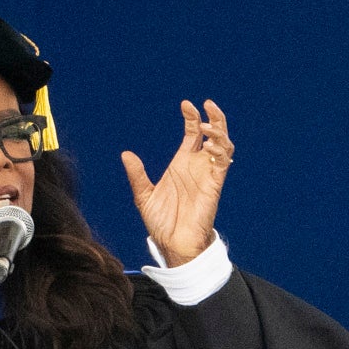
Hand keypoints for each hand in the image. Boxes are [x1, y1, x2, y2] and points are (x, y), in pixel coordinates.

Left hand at [120, 99, 235, 269]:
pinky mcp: (214, 185)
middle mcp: (197, 166)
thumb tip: (126, 154)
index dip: (192, 117)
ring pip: (223, 146)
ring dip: (219, 131)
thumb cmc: (162, 223)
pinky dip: (220, 150)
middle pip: (213, 134)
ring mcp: (207, 174)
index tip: (186, 104)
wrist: (173, 244)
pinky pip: (222, 163)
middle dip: (213, 118)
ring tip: (207, 124)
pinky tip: (209, 144)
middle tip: (206, 104)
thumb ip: (137, 175)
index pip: (192, 134)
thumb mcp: (144, 195)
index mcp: (182, 164)